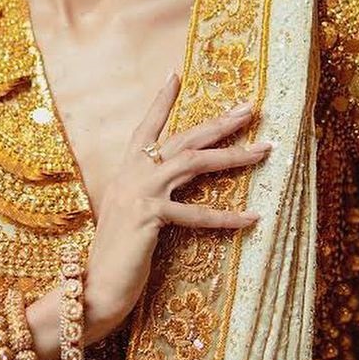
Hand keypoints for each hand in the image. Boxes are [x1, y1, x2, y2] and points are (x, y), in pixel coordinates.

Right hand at [83, 72, 269, 341]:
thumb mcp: (128, 217)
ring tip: (265, 150)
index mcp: (125, 172)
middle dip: (220, 122)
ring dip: (233, 155)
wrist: (94, 286)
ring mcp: (140, 194)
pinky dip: (227, 216)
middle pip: (182, 139)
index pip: (145, 128)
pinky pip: (197, 213)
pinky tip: (252, 217)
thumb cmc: (116, 257)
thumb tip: (168, 190)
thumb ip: (145, 197)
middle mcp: (131, 175)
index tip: (175, 74)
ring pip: (194, 164)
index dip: (160, 102)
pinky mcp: (149, 217)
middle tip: (251, 108)